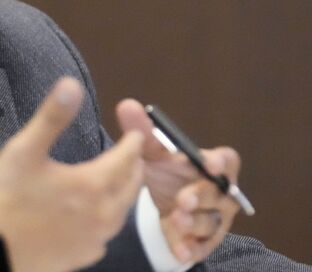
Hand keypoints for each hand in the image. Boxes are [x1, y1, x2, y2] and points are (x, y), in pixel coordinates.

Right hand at [0, 78, 144, 271]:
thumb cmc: (5, 198)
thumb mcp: (24, 149)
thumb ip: (52, 116)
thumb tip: (72, 84)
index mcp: (92, 184)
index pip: (126, 158)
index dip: (133, 143)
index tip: (136, 134)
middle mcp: (101, 214)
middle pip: (131, 187)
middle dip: (134, 167)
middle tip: (131, 155)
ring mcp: (94, 240)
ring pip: (122, 213)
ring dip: (124, 194)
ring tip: (118, 181)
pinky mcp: (82, 257)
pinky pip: (106, 235)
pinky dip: (107, 219)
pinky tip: (95, 216)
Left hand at [116, 100, 241, 262]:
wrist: (159, 200)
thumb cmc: (165, 170)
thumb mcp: (152, 152)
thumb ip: (143, 131)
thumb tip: (127, 105)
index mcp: (212, 164)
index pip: (227, 160)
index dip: (220, 162)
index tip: (208, 164)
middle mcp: (220, 191)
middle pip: (219, 193)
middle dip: (202, 196)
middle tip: (183, 199)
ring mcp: (214, 216)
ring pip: (211, 221)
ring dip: (195, 223)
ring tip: (176, 221)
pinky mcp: (204, 239)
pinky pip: (204, 245)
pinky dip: (192, 247)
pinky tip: (181, 250)